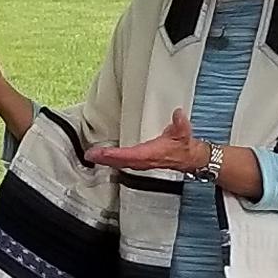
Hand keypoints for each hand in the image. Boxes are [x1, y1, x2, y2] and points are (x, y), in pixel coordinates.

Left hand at [85, 109, 207, 172]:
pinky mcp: (139, 162)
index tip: (102, 152)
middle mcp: (144, 160)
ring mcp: (140, 163)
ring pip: (120, 164)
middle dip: (104, 159)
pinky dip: (112, 160)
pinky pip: (123, 163)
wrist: (188, 159)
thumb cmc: (183, 146)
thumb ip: (181, 124)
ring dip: (105, 160)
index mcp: (151, 154)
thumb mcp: (183, 132)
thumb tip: (178, 114)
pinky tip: (103, 157)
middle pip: (120, 162)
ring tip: (91, 156)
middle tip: (89, 155)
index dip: (115, 154)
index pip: (130, 155)